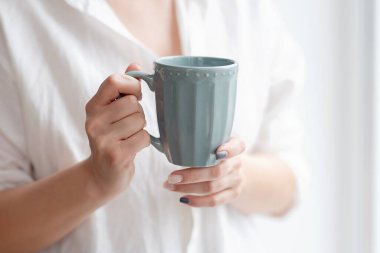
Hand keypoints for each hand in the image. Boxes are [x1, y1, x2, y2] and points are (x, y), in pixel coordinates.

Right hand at [84, 64, 149, 195]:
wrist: (102, 175)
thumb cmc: (112, 138)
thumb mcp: (111, 113)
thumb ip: (122, 89)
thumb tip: (135, 65)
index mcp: (93, 106)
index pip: (115, 81)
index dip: (132, 86)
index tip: (135, 96)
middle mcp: (93, 121)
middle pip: (133, 103)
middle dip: (138, 114)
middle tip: (128, 126)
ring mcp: (102, 139)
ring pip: (140, 120)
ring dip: (140, 129)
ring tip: (128, 137)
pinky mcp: (116, 155)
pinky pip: (143, 137)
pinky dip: (143, 142)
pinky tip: (132, 148)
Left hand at [163, 137, 245, 206]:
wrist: (233, 170)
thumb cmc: (215, 153)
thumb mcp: (213, 142)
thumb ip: (200, 141)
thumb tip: (168, 145)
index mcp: (234, 145)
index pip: (238, 146)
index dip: (229, 150)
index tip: (217, 153)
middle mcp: (237, 163)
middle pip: (216, 171)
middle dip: (191, 176)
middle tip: (171, 176)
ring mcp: (236, 180)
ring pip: (212, 187)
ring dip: (188, 188)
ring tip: (171, 186)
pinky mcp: (233, 194)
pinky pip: (214, 201)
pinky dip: (197, 201)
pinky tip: (184, 199)